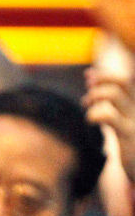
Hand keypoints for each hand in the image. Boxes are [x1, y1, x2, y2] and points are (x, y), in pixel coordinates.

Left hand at [85, 67, 134, 181]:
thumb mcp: (123, 118)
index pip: (127, 79)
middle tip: (88, 91)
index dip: (106, 74)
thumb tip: (90, 76)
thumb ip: (108, 99)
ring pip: (114, 95)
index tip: (89, 76)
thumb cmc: (132, 141)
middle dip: (102, 79)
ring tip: (86, 105)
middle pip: (124, 81)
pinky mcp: (129, 135)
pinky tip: (90, 121)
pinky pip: (109, 116)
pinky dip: (94, 114)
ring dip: (94, 95)